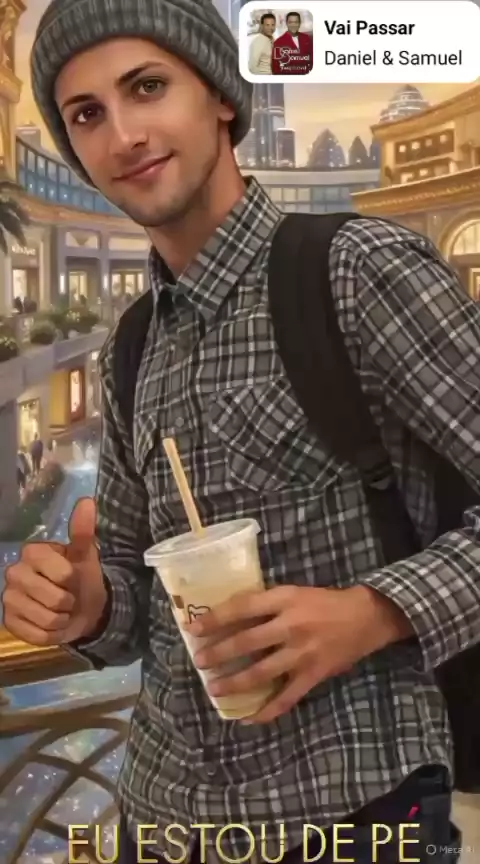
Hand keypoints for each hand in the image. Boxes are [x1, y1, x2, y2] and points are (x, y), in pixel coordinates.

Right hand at [2, 497, 107, 646]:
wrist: (80, 609)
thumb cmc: (81, 578)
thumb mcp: (86, 555)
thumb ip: (83, 531)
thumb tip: (87, 501)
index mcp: (32, 552)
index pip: (61, 572)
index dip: (72, 579)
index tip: (72, 578)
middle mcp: (14, 572)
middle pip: (53, 597)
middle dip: (68, 602)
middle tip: (68, 598)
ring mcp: (9, 598)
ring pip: (45, 618)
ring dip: (61, 619)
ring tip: (61, 611)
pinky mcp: (9, 622)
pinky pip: (36, 635)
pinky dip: (50, 634)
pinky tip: (51, 625)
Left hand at [186, 584, 412, 722]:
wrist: (366, 617)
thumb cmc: (324, 602)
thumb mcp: (294, 593)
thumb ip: (267, 605)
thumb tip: (229, 618)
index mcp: (285, 600)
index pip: (243, 607)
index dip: (216, 618)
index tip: (193, 628)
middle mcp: (291, 626)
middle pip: (247, 641)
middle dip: (219, 653)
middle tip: (199, 661)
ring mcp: (302, 653)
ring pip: (261, 672)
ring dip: (235, 682)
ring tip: (214, 689)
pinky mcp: (313, 675)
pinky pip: (286, 698)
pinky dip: (267, 710)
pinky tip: (250, 718)